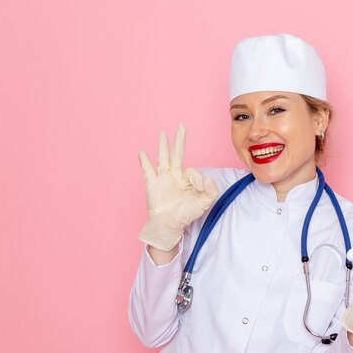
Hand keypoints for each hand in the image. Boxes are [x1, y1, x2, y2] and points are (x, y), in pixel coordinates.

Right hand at [138, 124, 218, 251]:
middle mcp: (174, 176)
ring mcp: (162, 179)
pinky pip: (147, 171)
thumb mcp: (204, 203)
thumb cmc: (185, 215)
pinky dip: (144, 162)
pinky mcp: (152, 185)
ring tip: (163, 133)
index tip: (198, 187)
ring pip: (163, 158)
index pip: (193, 170)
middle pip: (177, 154)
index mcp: (187, 179)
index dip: (197, 178)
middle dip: (179, 141)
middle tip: (182, 126)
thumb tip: (208, 178)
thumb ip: (210, 191)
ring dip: (163, 146)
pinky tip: (142, 152)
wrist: (169, 226)